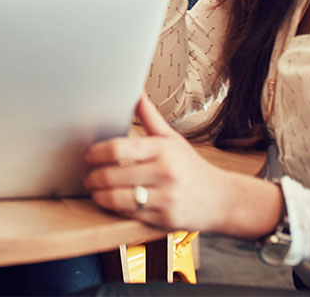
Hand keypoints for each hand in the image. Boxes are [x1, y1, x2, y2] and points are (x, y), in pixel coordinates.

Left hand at [83, 94, 238, 233]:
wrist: (221, 200)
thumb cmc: (191, 167)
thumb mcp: (171, 138)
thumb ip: (148, 116)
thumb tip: (135, 90)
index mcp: (162, 149)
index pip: (117, 149)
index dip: (96, 152)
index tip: (89, 155)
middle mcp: (164, 173)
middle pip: (111, 175)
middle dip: (92, 177)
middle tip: (88, 176)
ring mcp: (165, 198)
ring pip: (117, 199)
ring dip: (98, 195)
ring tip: (95, 190)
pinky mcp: (164, 219)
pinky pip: (129, 214)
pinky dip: (115, 208)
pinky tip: (112, 202)